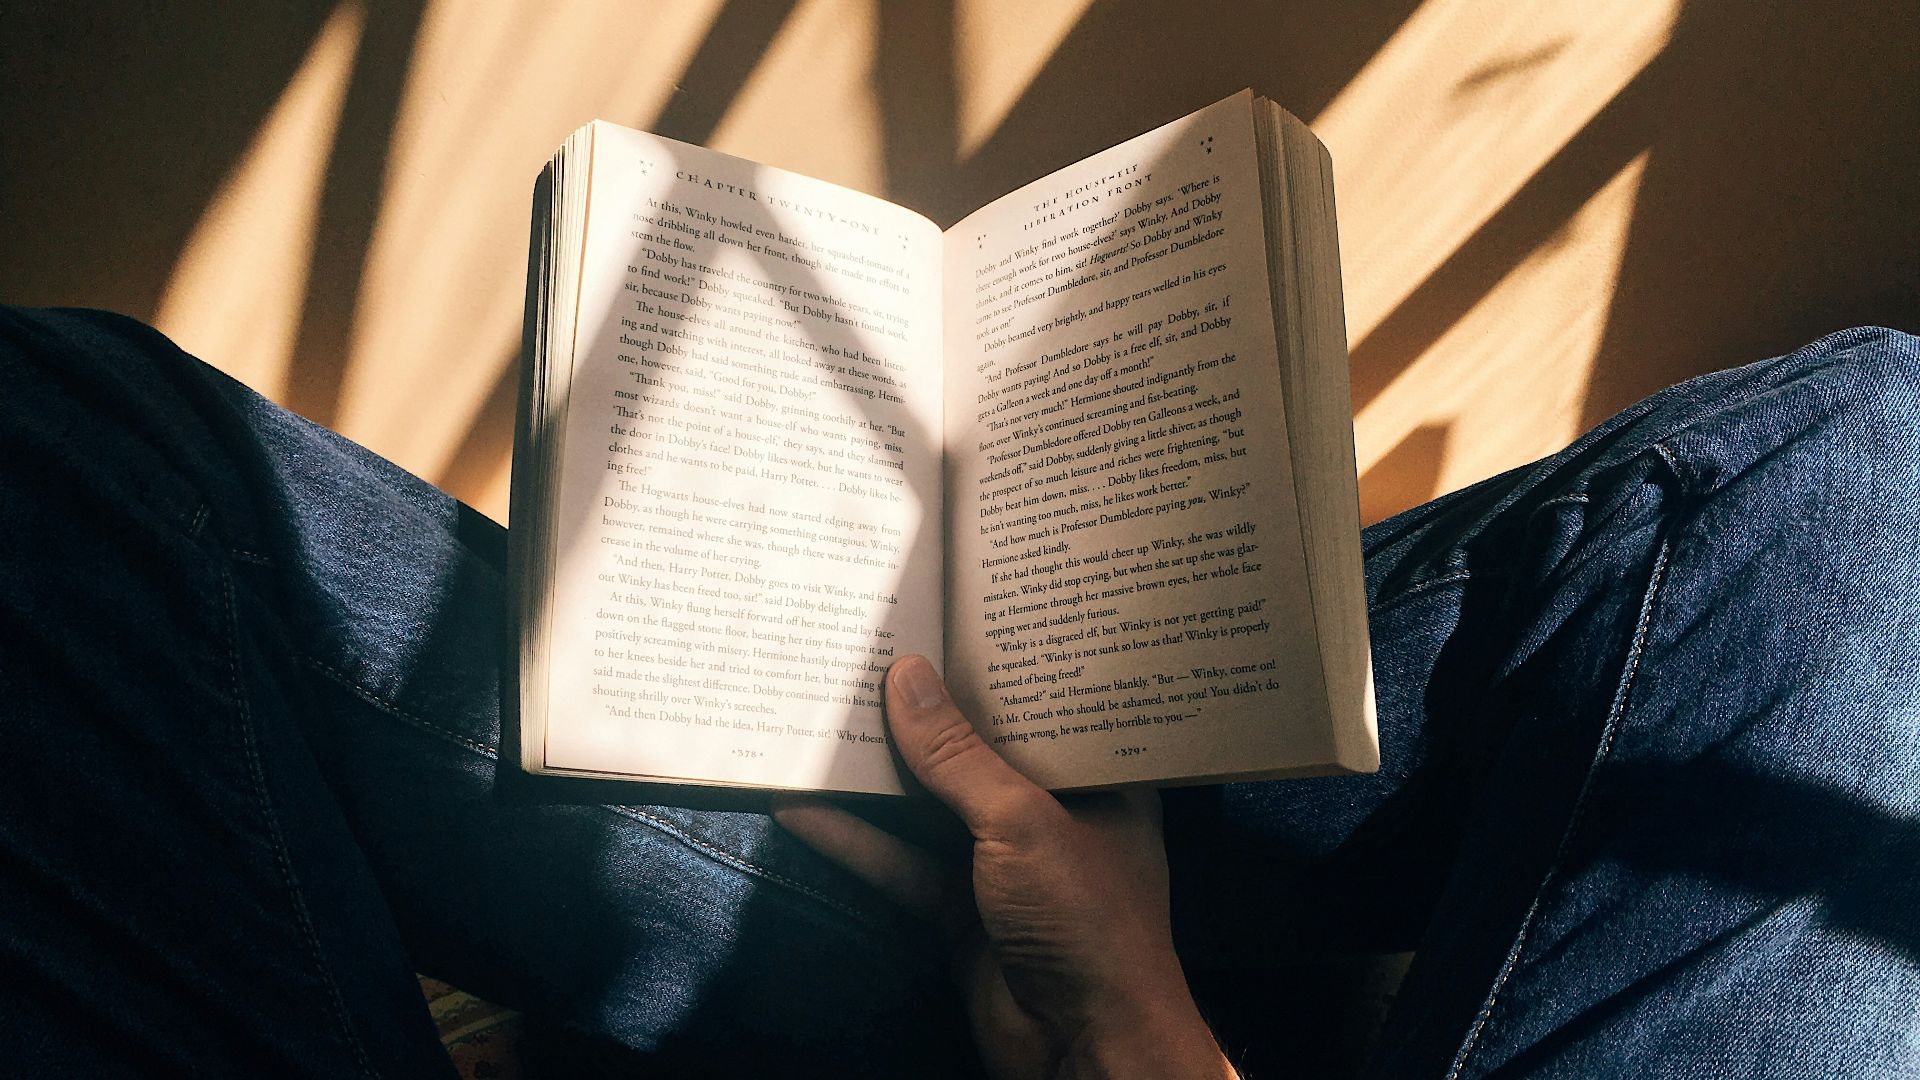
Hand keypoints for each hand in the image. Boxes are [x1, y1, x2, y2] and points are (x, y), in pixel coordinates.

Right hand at [772, 655, 1234, 1079]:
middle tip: (868, 646)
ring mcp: (1002, 863)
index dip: (1000, 662)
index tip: (947, 609)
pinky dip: (853, 838)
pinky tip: (801, 805)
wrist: (1085, 1049)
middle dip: (924, 711)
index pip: (1046, 704)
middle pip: (977, 749)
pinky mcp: (958, 908)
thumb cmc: (1087, 919)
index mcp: (1099, 777)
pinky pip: (899, 861)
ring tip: (819, 711)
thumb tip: (904, 676)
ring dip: (877, 772)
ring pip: (929, 804)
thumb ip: (958, 755)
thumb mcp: (1023, 821)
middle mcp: (1054, 811)